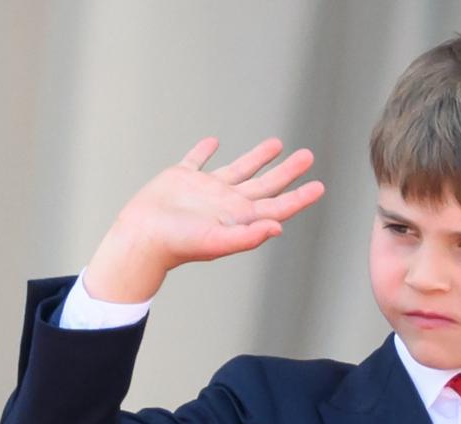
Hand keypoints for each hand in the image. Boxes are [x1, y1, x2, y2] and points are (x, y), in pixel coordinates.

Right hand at [85, 136, 324, 302]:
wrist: (141, 237)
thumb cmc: (178, 244)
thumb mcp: (217, 241)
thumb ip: (249, 236)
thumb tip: (279, 228)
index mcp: (239, 218)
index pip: (277, 206)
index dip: (299, 197)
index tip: (319, 186)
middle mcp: (227, 203)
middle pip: (265, 184)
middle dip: (287, 171)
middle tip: (307, 156)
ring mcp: (205, 191)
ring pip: (239, 169)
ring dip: (257, 157)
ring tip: (277, 143)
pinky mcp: (181, 178)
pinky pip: (197, 160)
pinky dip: (205, 150)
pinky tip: (214, 142)